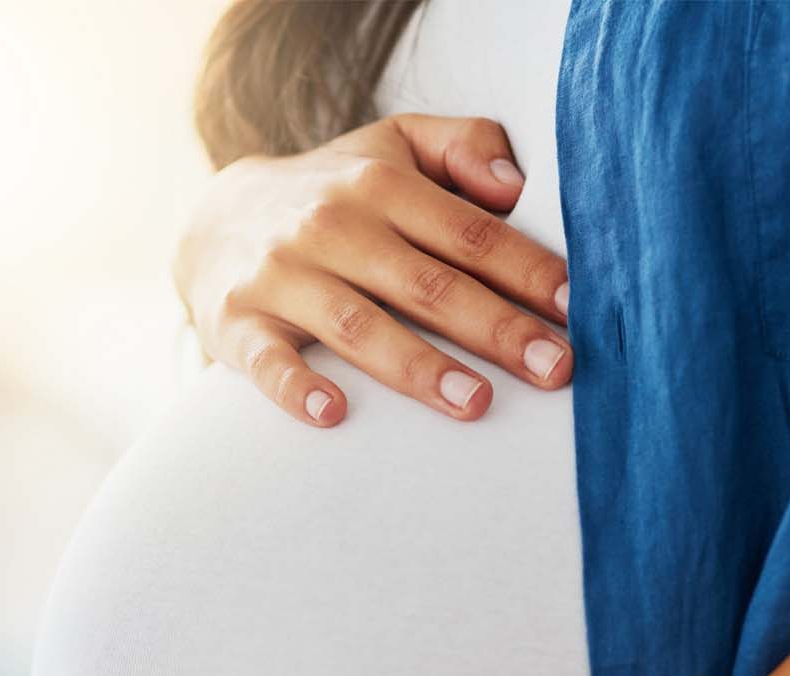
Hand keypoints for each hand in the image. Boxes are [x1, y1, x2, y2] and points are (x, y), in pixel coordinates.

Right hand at [173, 113, 573, 426]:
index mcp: (381, 183)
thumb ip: (461, 147)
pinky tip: (333, 414)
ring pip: (360, 326)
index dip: (526, 269)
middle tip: (555, 369)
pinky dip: (297, 387)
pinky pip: (269, 361)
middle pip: (428, 283)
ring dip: (419, 368)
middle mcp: (333, 225)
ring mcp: (283, 276)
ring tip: (476, 404)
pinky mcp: (238, 323)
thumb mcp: (394, 146)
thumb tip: (516, 184)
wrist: (215, 220)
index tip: (574, 308)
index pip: (469, 232)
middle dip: (497, 328)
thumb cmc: (335, 194)